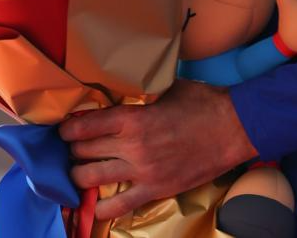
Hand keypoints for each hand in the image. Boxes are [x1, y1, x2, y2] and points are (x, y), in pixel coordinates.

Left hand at [58, 78, 257, 219]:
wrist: (233, 129)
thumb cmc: (202, 103)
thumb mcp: (167, 88)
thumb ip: (142, 94)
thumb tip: (125, 89)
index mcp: (133, 117)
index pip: (85, 126)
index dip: (68, 129)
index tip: (63, 130)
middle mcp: (132, 145)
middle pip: (84, 152)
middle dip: (73, 151)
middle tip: (72, 149)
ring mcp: (142, 171)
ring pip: (93, 178)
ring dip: (80, 175)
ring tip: (79, 171)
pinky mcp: (155, 190)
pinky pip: (119, 206)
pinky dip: (101, 208)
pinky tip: (94, 205)